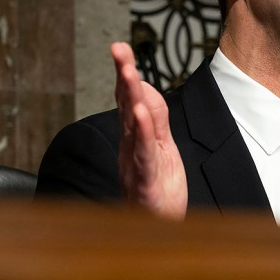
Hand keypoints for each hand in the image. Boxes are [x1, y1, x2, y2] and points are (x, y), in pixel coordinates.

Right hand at [111, 42, 187, 218]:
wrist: (159, 230)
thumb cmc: (158, 190)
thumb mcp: (161, 149)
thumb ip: (155, 119)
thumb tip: (145, 88)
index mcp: (134, 138)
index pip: (129, 100)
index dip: (125, 75)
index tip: (121, 49)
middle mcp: (131, 147)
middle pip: (126, 106)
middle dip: (123, 75)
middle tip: (118, 49)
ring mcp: (136, 163)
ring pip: (132, 125)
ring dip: (130, 97)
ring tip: (129, 72)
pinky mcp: (147, 180)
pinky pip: (143, 153)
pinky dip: (142, 132)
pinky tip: (140, 114)